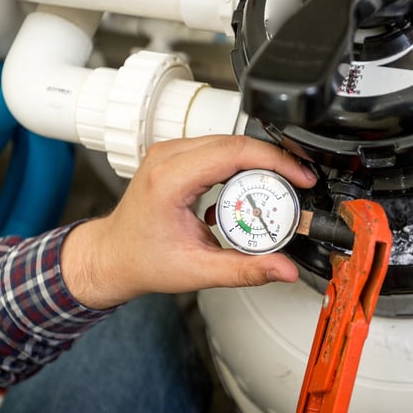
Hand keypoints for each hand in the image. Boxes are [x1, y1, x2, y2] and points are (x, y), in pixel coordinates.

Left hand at [61, 135, 316, 309]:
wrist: (112, 256)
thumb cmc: (142, 260)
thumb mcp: (198, 271)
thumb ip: (245, 270)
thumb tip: (284, 269)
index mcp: (169, 179)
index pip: (233, 152)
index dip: (275, 160)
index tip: (300, 177)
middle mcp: (167, 157)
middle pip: (235, 141)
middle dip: (274, 160)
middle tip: (298, 184)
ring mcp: (170, 152)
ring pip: (229, 141)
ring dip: (259, 160)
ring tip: (280, 187)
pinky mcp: (175, 156)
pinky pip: (218, 148)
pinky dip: (241, 163)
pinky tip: (252, 186)